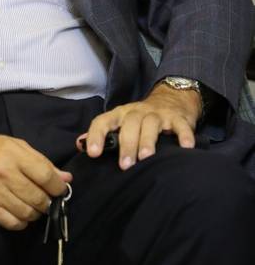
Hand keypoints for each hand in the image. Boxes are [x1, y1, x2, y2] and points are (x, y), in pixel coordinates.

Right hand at [0, 126, 71, 229]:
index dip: (59, 186)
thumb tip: (66, 179)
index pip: (46, 176)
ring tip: (34, 204)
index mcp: (13, 155)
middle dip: (49, 201)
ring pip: (28, 213)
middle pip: (38, 198)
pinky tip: (21, 212)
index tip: (61, 189)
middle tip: (48, 197)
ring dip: (37, 212)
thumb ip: (42, 162)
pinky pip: (12, 223)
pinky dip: (22, 221)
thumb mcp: (16, 145)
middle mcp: (3, 174)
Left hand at [77, 83, 202, 169]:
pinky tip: (185, 148)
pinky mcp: (177, 118)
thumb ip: (102, 134)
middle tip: (125, 166)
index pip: (103, 121)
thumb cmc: (140, 118)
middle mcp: (137, 112)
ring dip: (148, 141)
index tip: (92, 153)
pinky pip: (180, 126)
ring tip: (146, 158)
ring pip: (151, 124)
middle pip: (129, 125)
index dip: (96, 135)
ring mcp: (158, 114)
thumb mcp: (120, 122)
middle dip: (126, 145)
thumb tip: (80, 145)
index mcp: (120, 115)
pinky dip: (183, 136)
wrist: (171, 98)